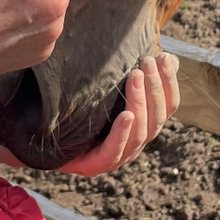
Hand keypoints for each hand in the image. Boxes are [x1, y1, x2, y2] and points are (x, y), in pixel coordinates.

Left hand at [58, 53, 180, 176]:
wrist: (50, 139)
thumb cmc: (84, 110)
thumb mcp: (110, 88)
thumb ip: (135, 75)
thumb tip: (166, 55)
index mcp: (145, 124)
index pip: (167, 105)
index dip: (169, 82)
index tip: (165, 57)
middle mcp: (137, 141)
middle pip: (157, 117)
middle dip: (155, 86)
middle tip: (147, 61)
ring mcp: (121, 155)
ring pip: (141, 131)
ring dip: (140, 101)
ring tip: (135, 76)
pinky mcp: (100, 164)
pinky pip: (115, 150)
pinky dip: (122, 132)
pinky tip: (125, 114)